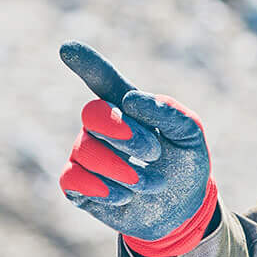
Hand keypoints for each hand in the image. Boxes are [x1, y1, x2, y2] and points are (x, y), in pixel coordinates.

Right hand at [57, 41, 218, 256]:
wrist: (181, 209)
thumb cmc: (185, 162)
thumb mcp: (189, 135)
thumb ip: (167, 112)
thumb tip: (131, 100)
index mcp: (126, 107)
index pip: (102, 80)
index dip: (86, 64)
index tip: (67, 47)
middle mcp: (101, 127)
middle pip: (93, 114)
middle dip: (124, 132)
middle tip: (154, 151)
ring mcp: (87, 155)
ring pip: (86, 151)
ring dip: (125, 171)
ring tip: (151, 183)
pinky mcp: (79, 186)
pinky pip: (72, 180)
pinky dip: (101, 189)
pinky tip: (124, 197)